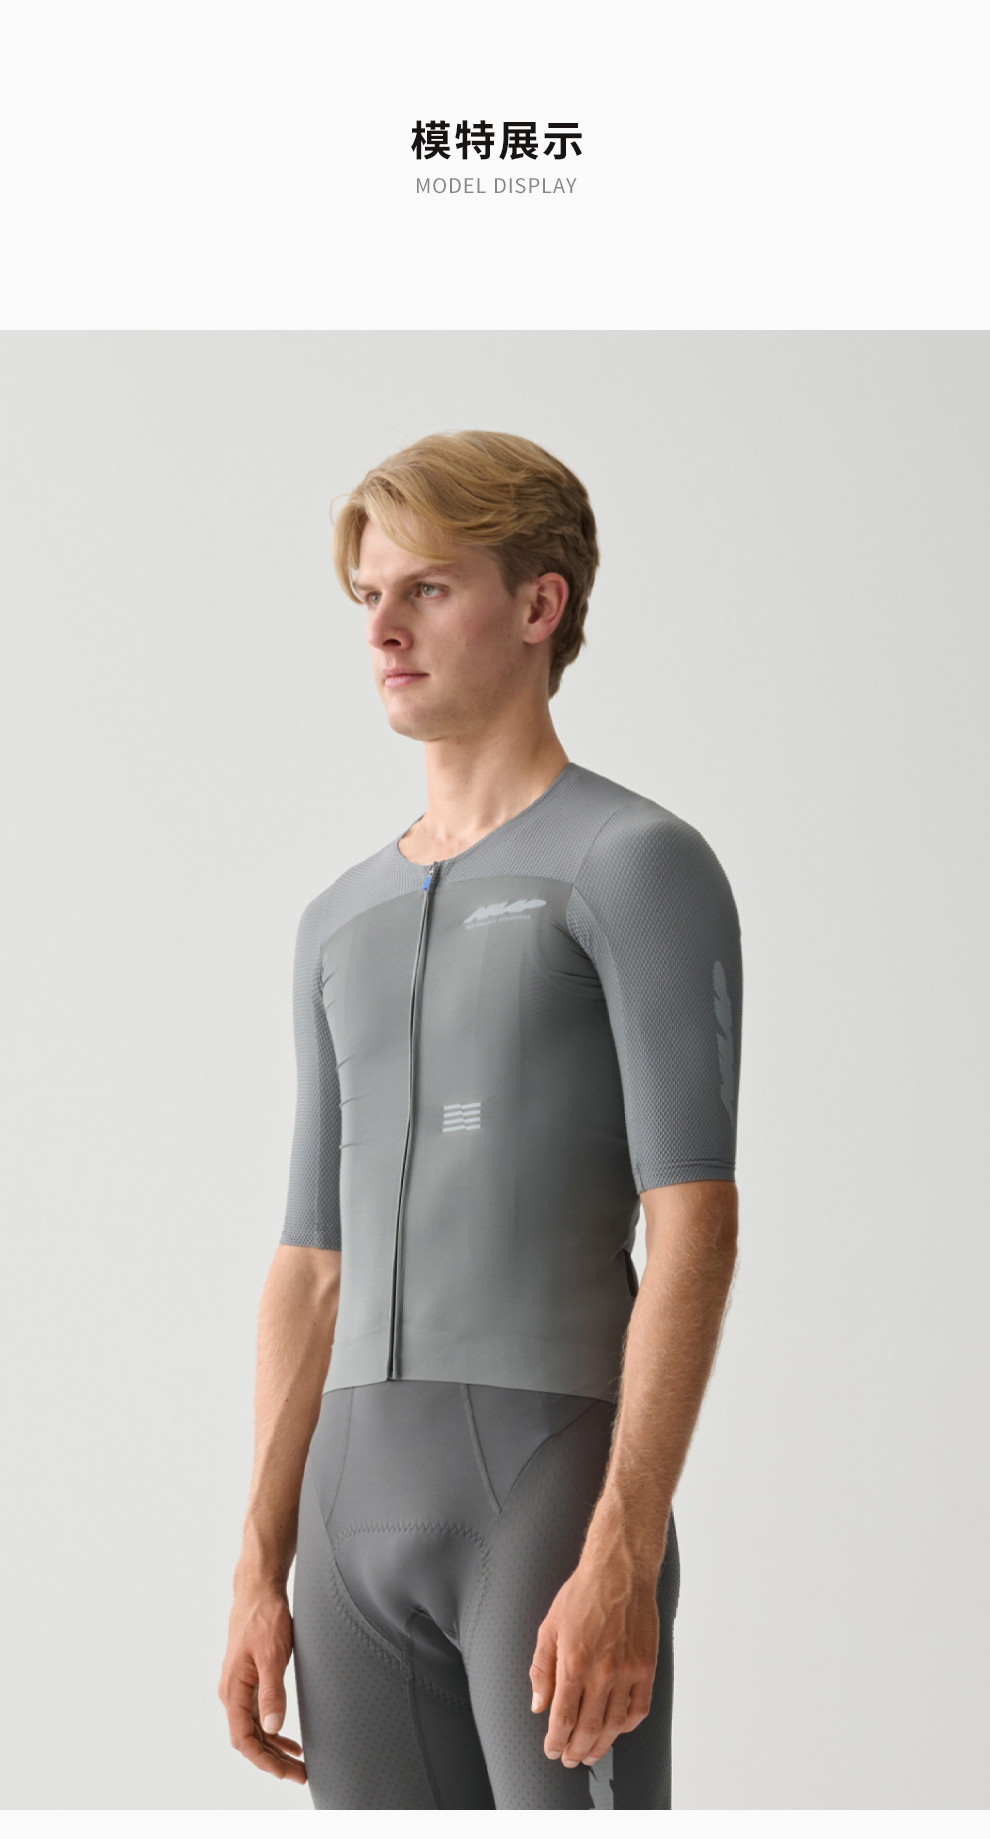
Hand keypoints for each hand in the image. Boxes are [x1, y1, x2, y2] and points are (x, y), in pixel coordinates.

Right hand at [218, 1582, 305, 1783]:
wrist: (258, 1590)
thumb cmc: (264, 1618)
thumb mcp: (272, 1655)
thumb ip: (272, 1692)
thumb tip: (274, 1728)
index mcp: (233, 1690)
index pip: (245, 1740)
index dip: (265, 1761)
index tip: (287, 1773)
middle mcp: (232, 1693)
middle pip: (249, 1740)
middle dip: (273, 1761)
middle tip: (300, 1774)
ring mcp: (240, 1687)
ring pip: (254, 1730)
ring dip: (274, 1749)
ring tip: (298, 1763)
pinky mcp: (250, 1680)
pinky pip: (258, 1715)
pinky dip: (273, 1732)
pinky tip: (289, 1740)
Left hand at [529, 1548, 659, 1768]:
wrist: (620, 1571)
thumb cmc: (582, 1594)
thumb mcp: (549, 1627)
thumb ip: (541, 1669)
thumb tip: (538, 1704)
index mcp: (573, 1663)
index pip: (563, 1718)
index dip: (555, 1741)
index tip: (552, 1750)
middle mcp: (602, 1672)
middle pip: (588, 1728)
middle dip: (576, 1750)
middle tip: (569, 1758)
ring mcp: (628, 1671)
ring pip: (615, 1725)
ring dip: (601, 1745)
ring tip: (590, 1752)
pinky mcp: (647, 1667)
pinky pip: (639, 1708)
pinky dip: (628, 1725)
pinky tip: (618, 1729)